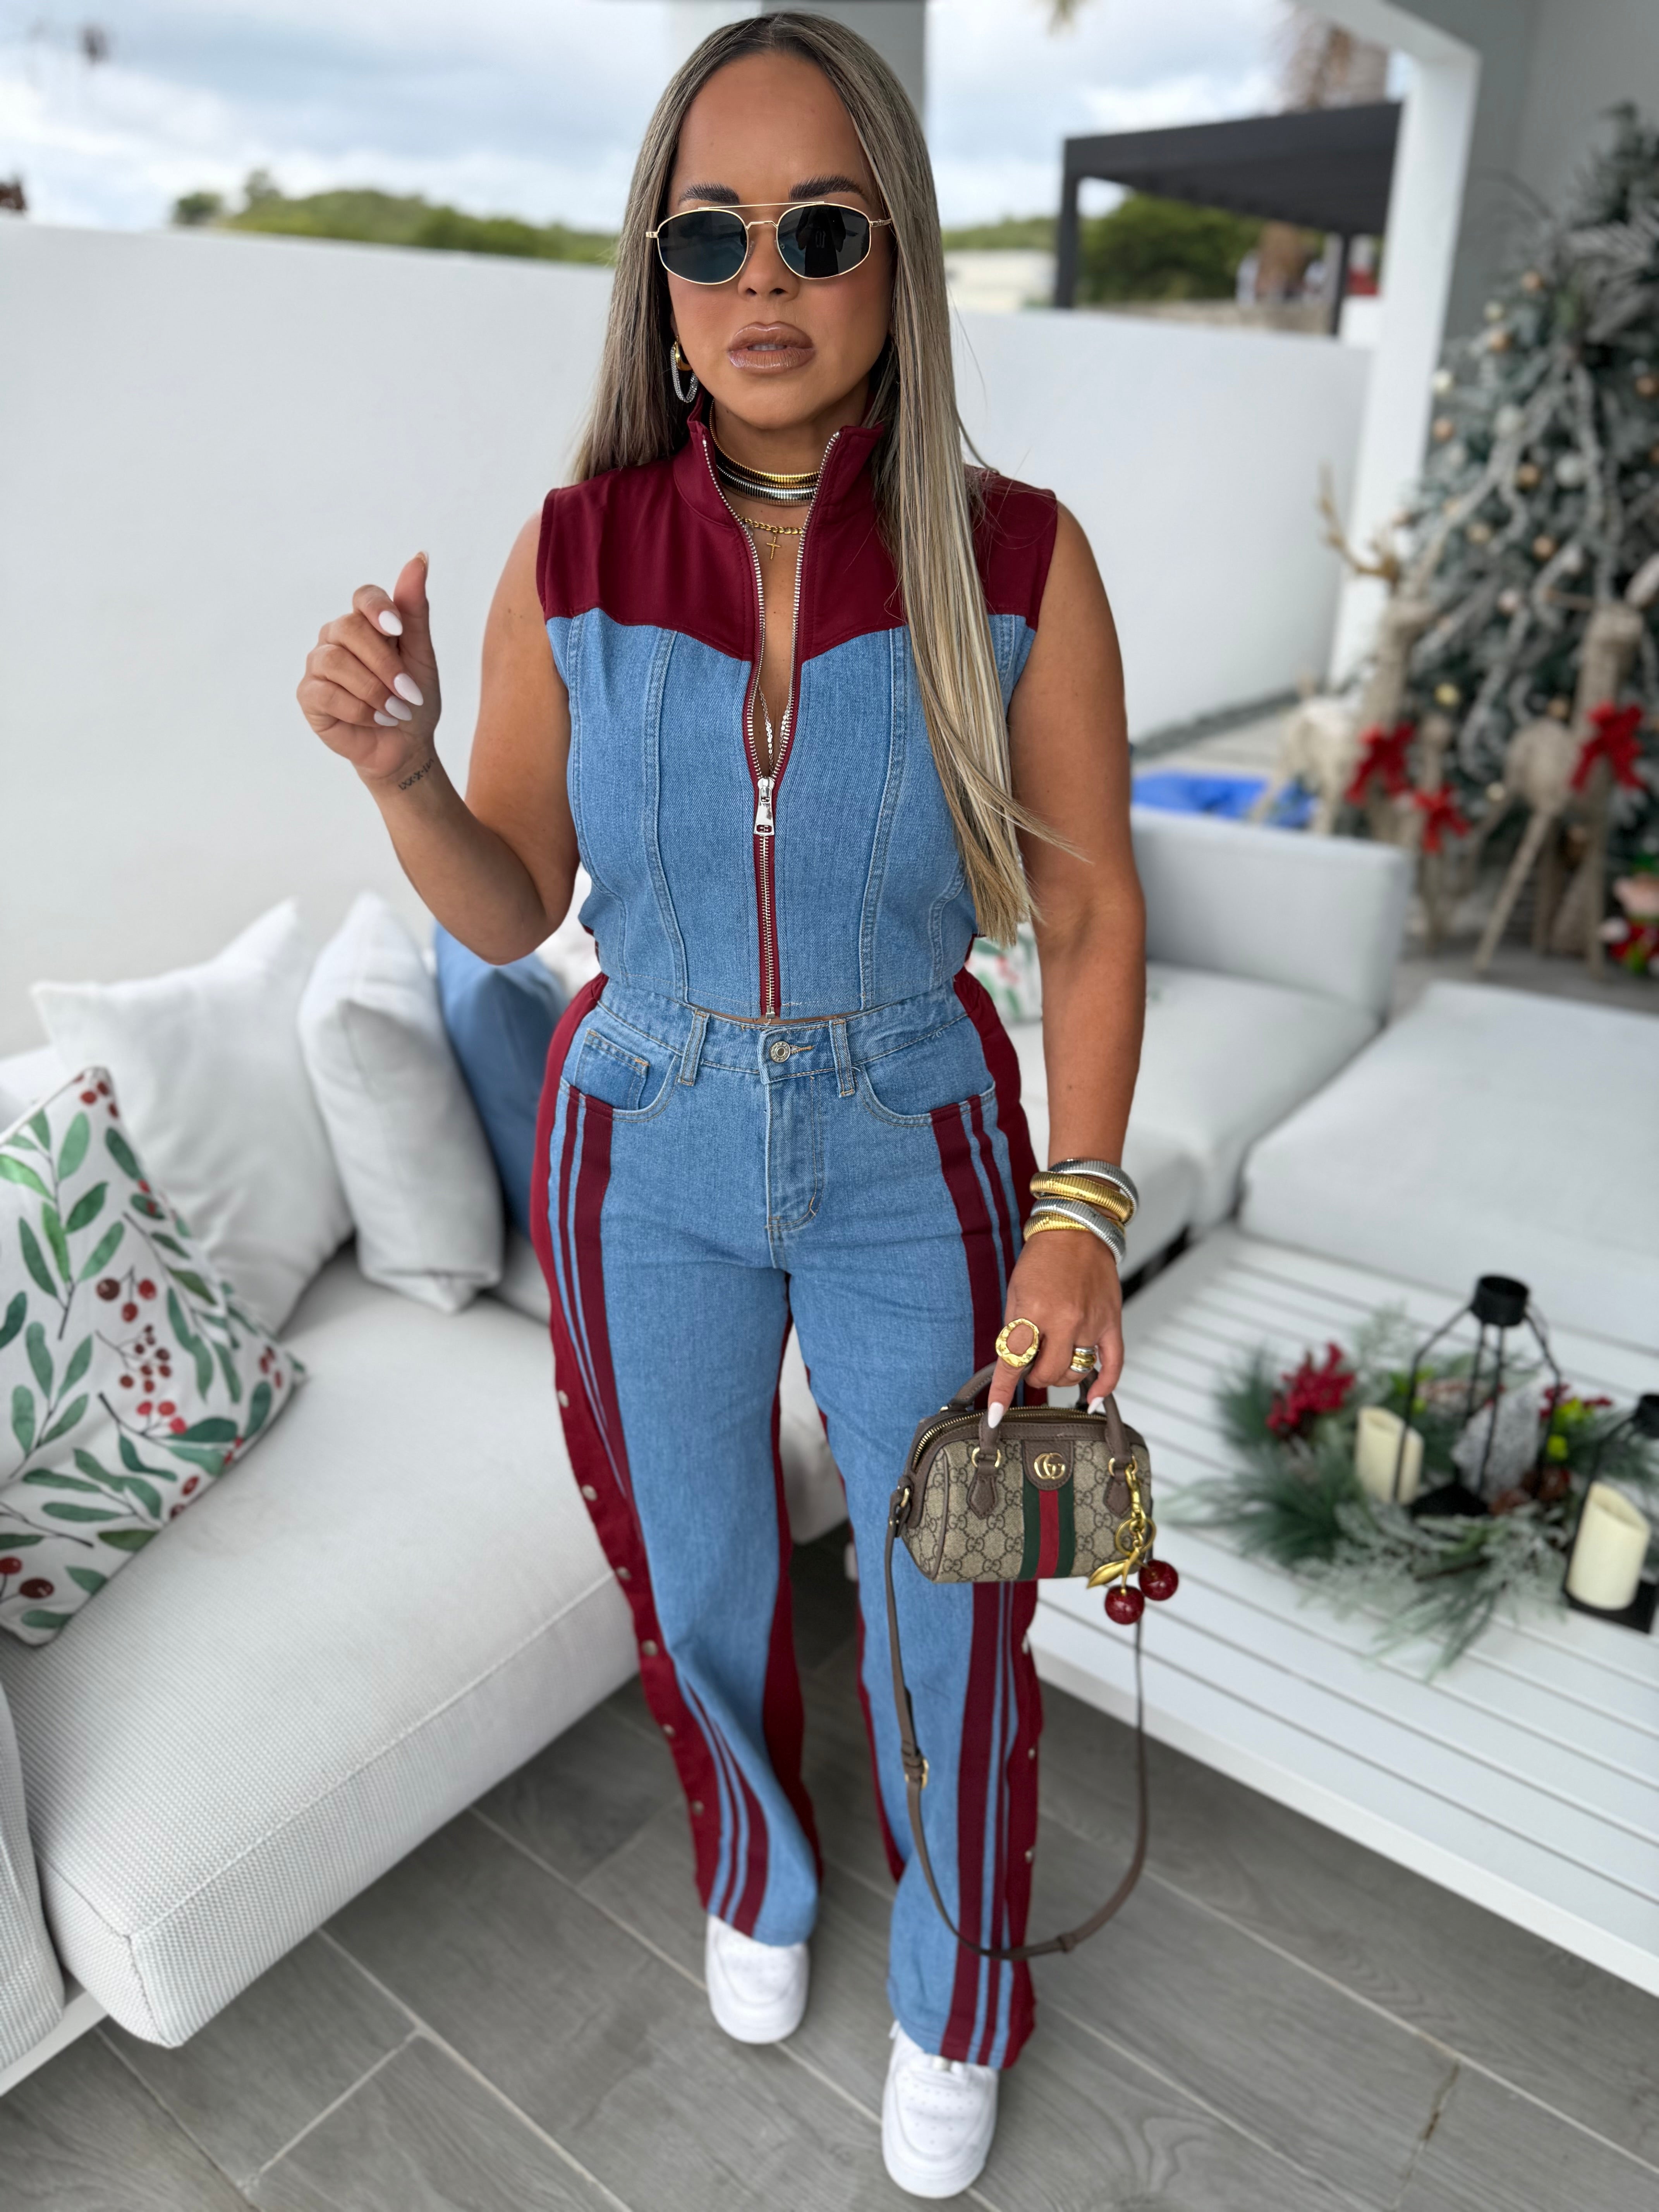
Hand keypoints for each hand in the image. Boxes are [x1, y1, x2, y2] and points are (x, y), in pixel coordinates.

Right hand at [298, 554, 441, 785]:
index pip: (364, 597)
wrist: (405, 746)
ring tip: (394, 710)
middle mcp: (336, 637)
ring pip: (335, 660)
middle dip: (385, 664)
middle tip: (409, 693)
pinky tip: (375, 719)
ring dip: (373, 690)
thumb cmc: (412, 698)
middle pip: (349, 628)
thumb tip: (420, 556)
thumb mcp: (421, 655)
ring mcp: (318, 665)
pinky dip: (358, 709)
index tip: (399, 630)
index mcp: (364, 622)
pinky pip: (326, 692)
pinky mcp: (308, 694)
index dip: (378, 609)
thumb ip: (414, 609)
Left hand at [986, 1228, 1122, 1427]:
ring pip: (1075, 1372)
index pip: (1014, 1362)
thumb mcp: (1016, 1292)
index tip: (994, 1414)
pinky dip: (1104, 1385)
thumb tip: (1014, 1364)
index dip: (1002, 1392)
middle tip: (1031, 1366)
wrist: (1078, 1231)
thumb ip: (1016, 1329)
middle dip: (1035, 1377)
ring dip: (1061, 1375)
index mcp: (1035, 1310)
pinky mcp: (1112, 1323)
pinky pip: (1113, 1364)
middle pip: (1048, 1373)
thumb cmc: (1043, 1258)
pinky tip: (1094, 1398)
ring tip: (1055, 1361)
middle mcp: (1065, 1320)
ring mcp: (1092, 1323)